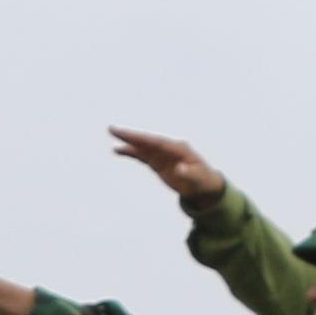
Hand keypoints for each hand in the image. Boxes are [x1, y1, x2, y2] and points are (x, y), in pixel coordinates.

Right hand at [106, 126, 225, 202]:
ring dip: (128, 141)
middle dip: (131, 136)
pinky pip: (141, 155)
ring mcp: (162, 154)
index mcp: (179, 149)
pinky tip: (117, 150)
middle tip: (113, 129)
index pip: (158, 142)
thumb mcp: (198, 179)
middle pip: (147, 141)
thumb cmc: (203, 181)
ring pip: (142, 146)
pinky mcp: (157, 161)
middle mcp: (169, 148)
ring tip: (112, 133)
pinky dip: (130, 152)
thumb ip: (189, 174)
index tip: (131, 137)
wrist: (203, 185)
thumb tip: (180, 169)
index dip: (144, 139)